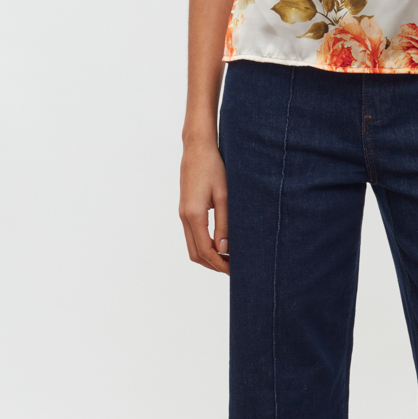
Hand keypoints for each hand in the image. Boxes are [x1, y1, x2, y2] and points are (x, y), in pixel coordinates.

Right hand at [180, 137, 228, 273]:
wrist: (197, 148)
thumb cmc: (214, 167)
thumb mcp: (225, 195)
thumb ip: (225, 224)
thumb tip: (224, 249)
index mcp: (194, 215)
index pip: (205, 251)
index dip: (220, 264)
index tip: (235, 270)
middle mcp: (184, 217)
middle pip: (195, 254)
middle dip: (213, 265)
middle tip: (234, 268)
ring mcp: (182, 214)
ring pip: (192, 246)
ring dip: (208, 257)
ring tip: (229, 258)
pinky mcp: (185, 209)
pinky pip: (192, 235)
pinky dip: (204, 246)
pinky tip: (220, 243)